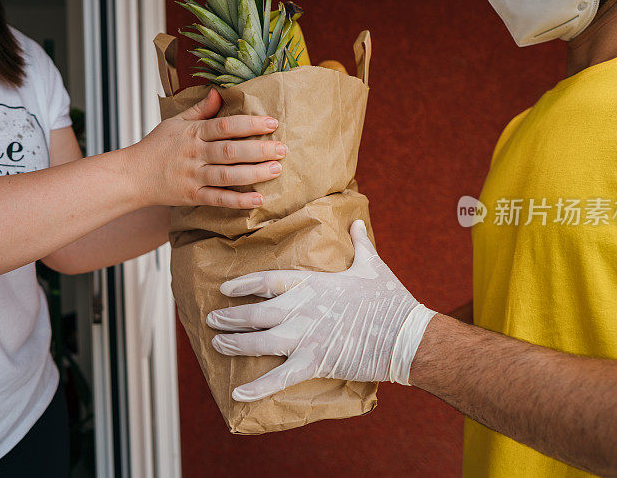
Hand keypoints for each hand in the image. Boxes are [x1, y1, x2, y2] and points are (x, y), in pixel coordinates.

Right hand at [128, 88, 285, 207]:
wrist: (131, 176)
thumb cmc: (155, 148)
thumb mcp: (175, 123)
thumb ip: (199, 110)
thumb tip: (218, 93)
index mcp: (193, 133)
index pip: (225, 126)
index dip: (250, 124)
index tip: (272, 123)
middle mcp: (194, 154)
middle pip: (230, 151)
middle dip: (259, 150)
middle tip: (282, 149)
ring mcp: (193, 177)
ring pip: (228, 175)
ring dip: (254, 173)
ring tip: (277, 169)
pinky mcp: (192, 197)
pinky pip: (218, 199)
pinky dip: (239, 201)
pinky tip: (258, 199)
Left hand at [206, 220, 437, 401]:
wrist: (406, 334)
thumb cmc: (389, 298)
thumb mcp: (371, 265)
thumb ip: (358, 243)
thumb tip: (356, 223)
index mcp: (312, 284)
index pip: (266, 281)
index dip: (242, 284)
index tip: (225, 288)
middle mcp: (301, 309)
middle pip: (254, 313)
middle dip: (229, 316)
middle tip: (211, 318)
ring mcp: (305, 337)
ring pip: (258, 342)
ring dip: (234, 344)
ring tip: (217, 344)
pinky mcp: (314, 362)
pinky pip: (279, 378)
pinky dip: (257, 388)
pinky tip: (238, 394)